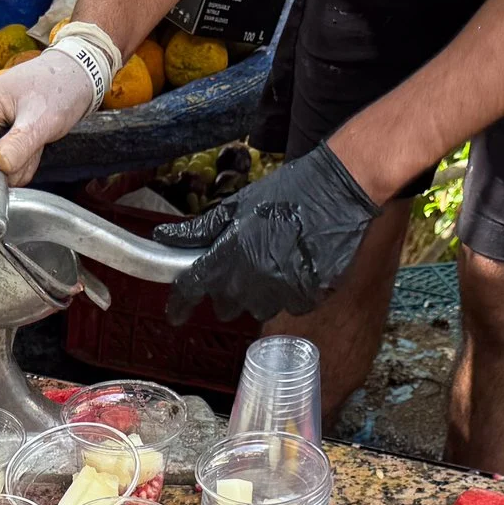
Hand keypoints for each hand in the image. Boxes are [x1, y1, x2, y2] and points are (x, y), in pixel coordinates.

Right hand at [0, 48, 97, 195]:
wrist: (76, 76)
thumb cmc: (58, 86)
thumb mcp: (43, 117)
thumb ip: (21, 143)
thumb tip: (1, 165)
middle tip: (20, 166)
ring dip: (15, 169)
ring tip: (35, 147)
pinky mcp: (2, 140)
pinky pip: (5, 166)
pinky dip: (21, 165)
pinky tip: (35, 149)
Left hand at [154, 143, 382, 323]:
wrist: (340, 190)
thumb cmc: (288, 192)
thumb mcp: (237, 206)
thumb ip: (199, 231)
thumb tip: (163, 237)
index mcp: (229, 256)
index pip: (193, 289)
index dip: (180, 304)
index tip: (176, 314)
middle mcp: (251, 281)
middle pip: (226, 305)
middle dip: (228, 290)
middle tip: (244, 263)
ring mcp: (281, 293)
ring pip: (258, 308)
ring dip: (261, 292)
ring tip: (277, 258)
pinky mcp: (308, 298)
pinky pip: (289, 305)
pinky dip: (291, 291)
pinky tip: (300, 264)